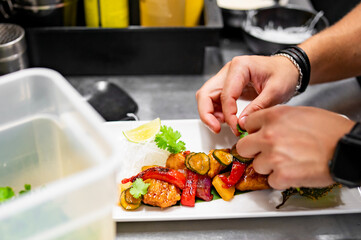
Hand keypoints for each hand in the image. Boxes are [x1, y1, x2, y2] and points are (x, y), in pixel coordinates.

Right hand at [196, 55, 298, 134]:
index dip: (228, 114)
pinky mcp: (228, 88)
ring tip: (222, 126)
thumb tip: (241, 123)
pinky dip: (216, 113)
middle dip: (207, 114)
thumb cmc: (284, 74)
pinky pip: (214, 101)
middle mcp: (228, 71)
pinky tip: (226, 121)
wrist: (288, 70)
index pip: (225, 94)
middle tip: (216, 129)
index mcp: (240, 67)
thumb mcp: (275, 91)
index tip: (236, 127)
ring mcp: (226, 79)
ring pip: (206, 98)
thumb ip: (258, 107)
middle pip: (206, 94)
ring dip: (210, 114)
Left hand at [237, 105, 354, 189]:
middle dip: (254, 151)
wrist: (347, 148)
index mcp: (273, 116)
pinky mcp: (282, 175)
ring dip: (269, 167)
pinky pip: (271, 180)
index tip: (258, 137)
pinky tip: (294, 172)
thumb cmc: (330, 130)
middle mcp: (269, 135)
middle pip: (243, 147)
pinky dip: (281, 180)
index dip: (253, 132)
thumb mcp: (300, 113)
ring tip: (288, 163)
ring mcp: (273, 156)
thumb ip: (277, 119)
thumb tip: (262, 126)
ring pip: (257, 166)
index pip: (247, 124)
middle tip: (266, 153)